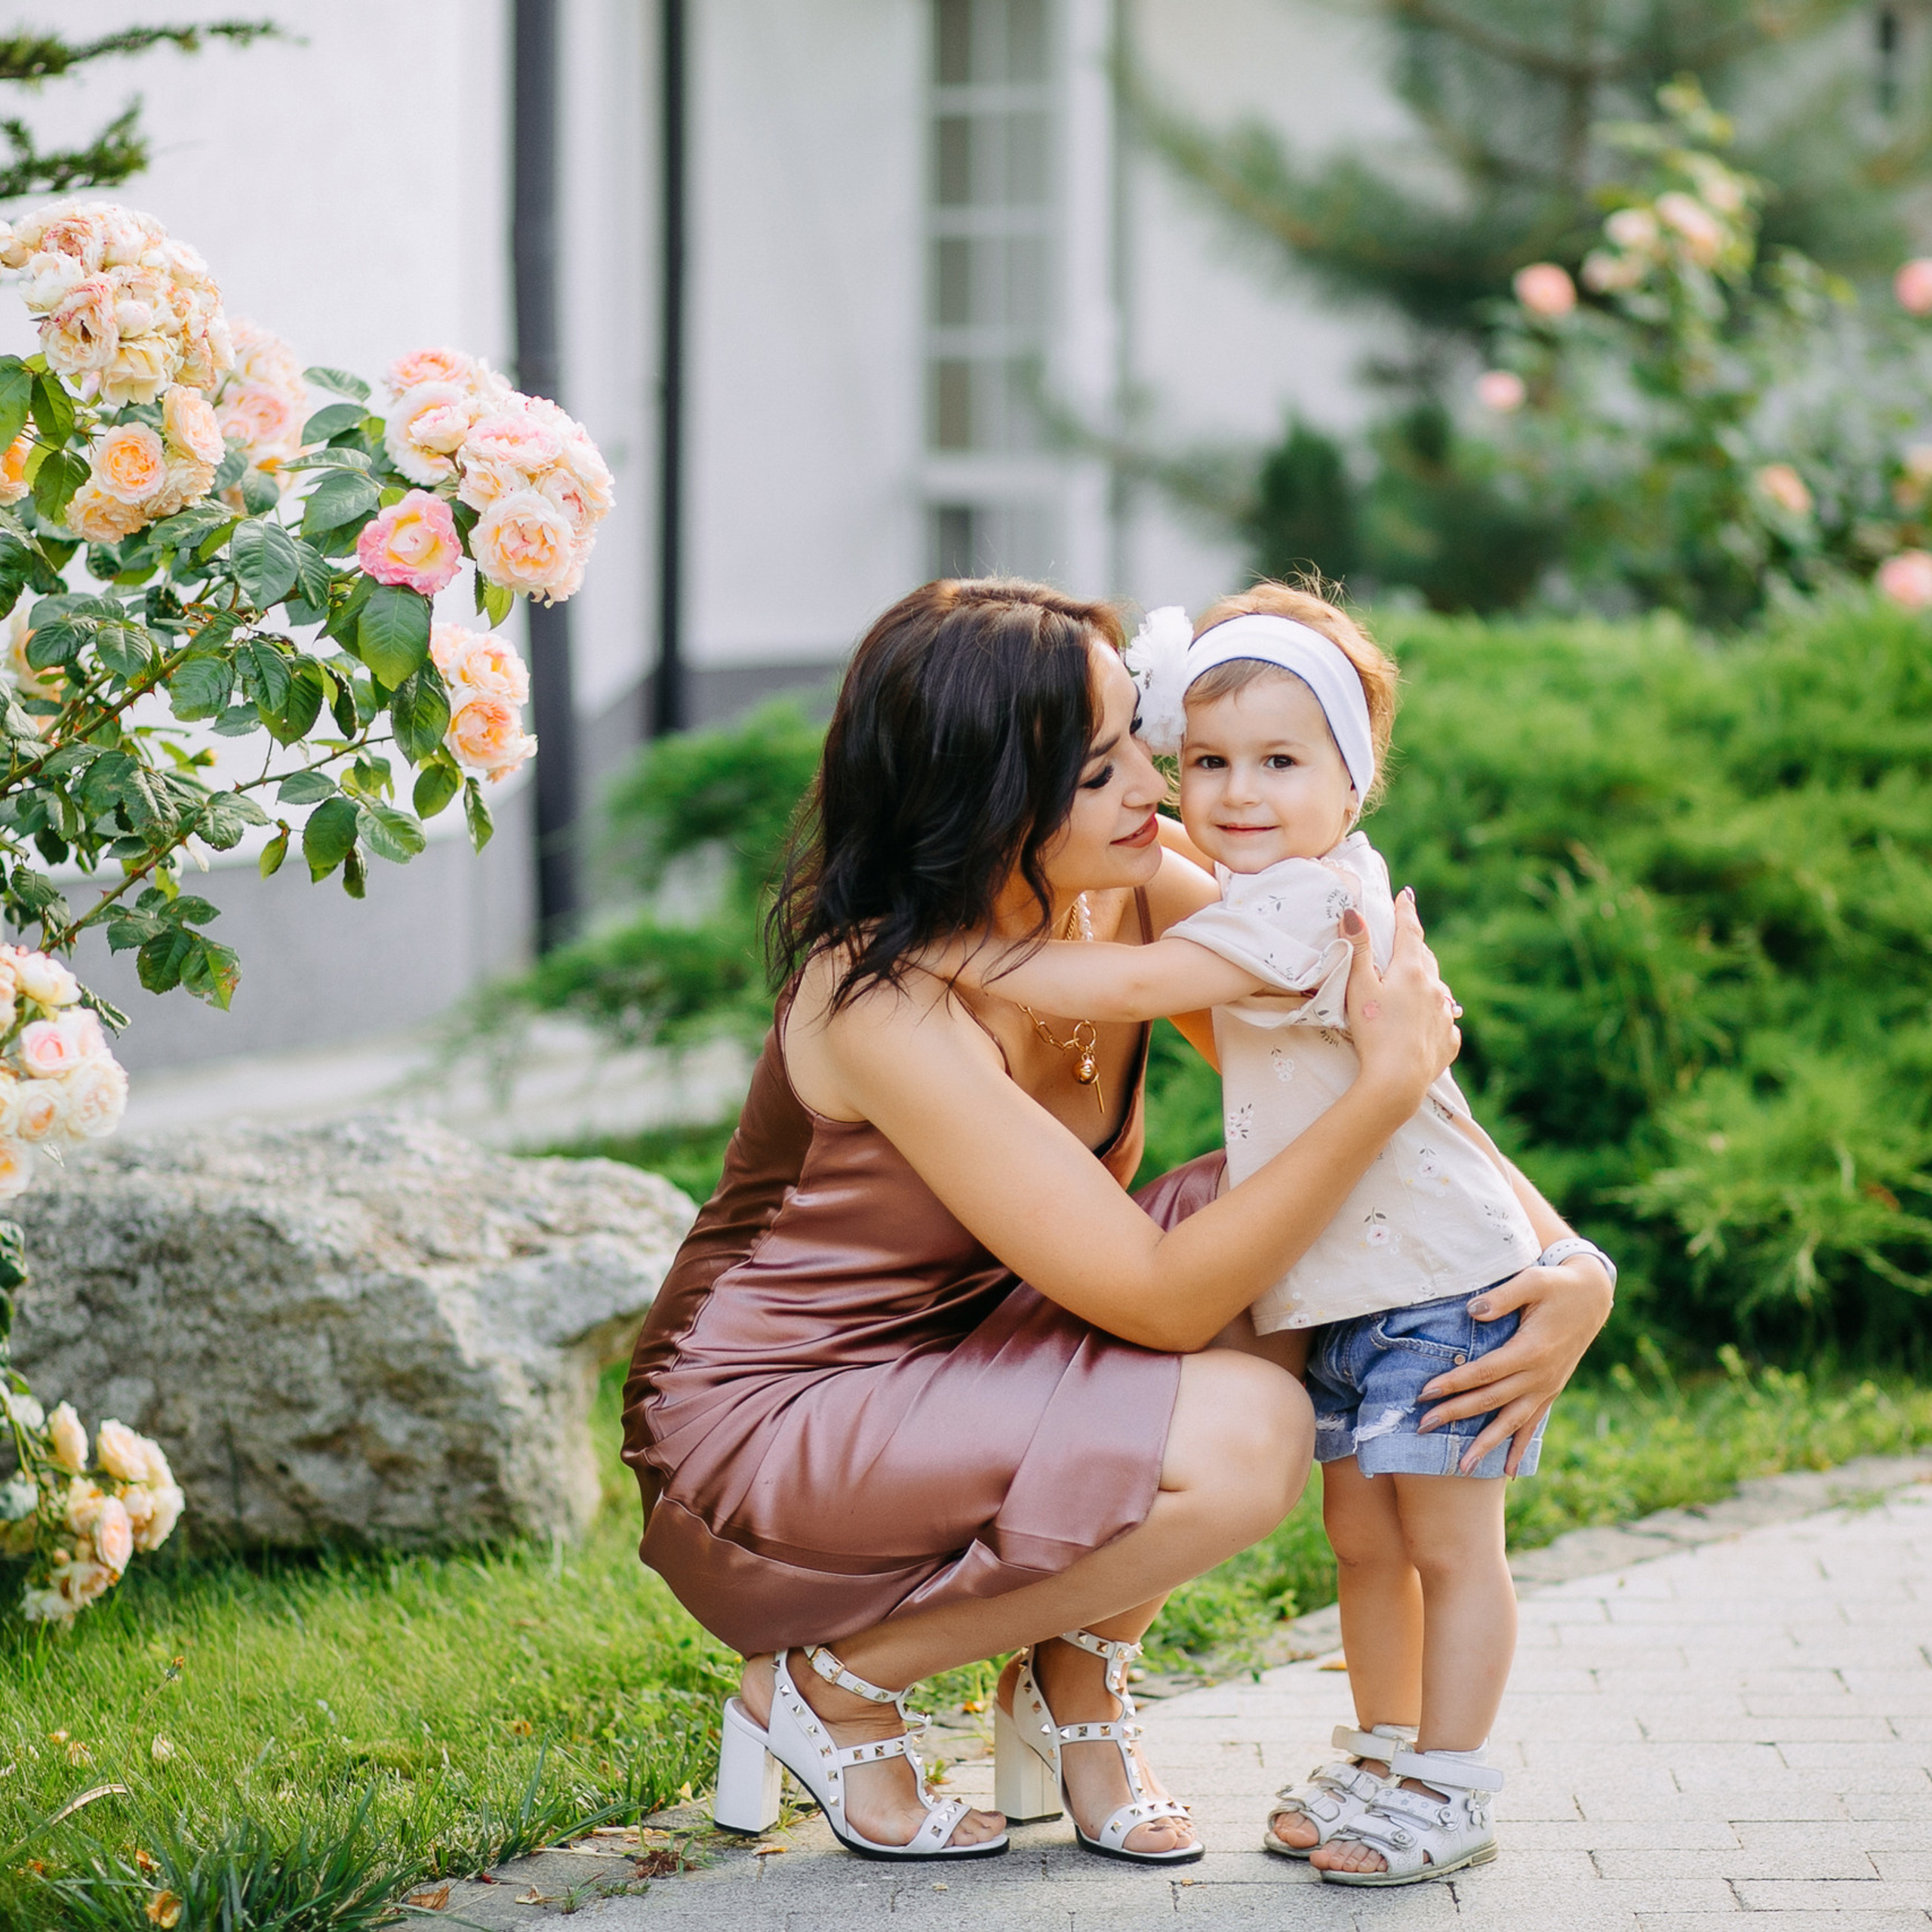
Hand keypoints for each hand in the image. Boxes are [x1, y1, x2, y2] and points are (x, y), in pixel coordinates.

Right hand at [1344, 889, 1459, 1112]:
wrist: (1398, 1080)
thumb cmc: (1374, 1031)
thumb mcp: (1360, 987)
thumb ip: (1358, 950)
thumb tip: (1353, 912)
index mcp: (1412, 971)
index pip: (1410, 931)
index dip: (1405, 911)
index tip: (1405, 895)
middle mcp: (1435, 988)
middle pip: (1425, 959)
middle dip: (1415, 947)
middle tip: (1407, 939)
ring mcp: (1445, 1015)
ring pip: (1438, 989)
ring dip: (1427, 981)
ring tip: (1418, 982)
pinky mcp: (1448, 1041)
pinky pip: (1445, 1022)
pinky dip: (1437, 1016)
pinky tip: (1430, 1022)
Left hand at [1415, 1255, 1614, 1473]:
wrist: (1593, 1297)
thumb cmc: (1557, 1285)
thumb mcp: (1532, 1281)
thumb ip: (1503, 1297)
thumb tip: (1472, 1310)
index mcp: (1530, 1350)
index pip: (1484, 1372)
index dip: (1454, 1383)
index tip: (1424, 1393)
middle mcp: (1539, 1375)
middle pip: (1491, 1400)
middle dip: (1456, 1414)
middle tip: (1423, 1427)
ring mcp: (1547, 1387)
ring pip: (1511, 1422)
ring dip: (1485, 1444)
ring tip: (1461, 1467)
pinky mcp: (1551, 1390)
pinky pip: (1533, 1424)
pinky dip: (1518, 1447)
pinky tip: (1507, 1470)